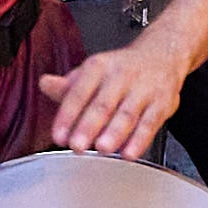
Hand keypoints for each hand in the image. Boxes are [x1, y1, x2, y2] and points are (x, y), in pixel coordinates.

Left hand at [40, 44, 188, 156]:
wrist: (163, 55)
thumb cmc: (122, 69)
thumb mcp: (93, 71)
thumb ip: (68, 86)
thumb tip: (44, 84)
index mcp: (99, 66)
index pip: (79, 92)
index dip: (68, 115)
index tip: (58, 135)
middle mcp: (121, 76)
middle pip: (103, 103)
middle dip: (89, 126)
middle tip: (77, 145)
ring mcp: (143, 89)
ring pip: (128, 113)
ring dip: (115, 132)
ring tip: (103, 148)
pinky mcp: (162, 104)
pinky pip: (151, 123)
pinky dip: (140, 140)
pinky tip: (129, 153)